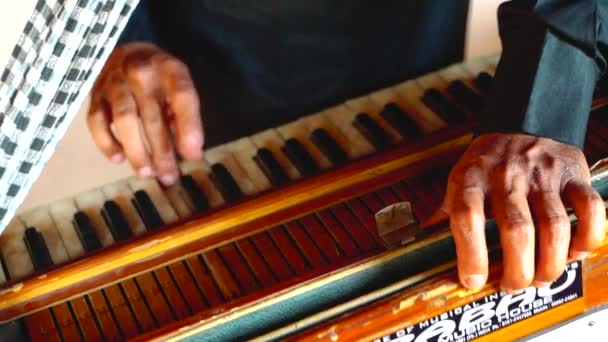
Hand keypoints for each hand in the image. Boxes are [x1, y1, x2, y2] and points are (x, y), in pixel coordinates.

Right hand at [88, 42, 203, 185]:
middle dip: (162, 151)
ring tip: (146, 172)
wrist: (124, 50)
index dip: (189, 127)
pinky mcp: (95, 94)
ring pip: (125, 120)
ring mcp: (115, 82)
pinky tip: (118, 159)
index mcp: (169, 68)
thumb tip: (190, 152)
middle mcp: (141, 72)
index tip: (193, 155)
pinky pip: (97, 120)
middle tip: (169, 176)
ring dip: (136, 150)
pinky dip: (106, 142)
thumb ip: (185, 113)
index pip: (182, 97)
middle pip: (152, 115)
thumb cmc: (159, 75)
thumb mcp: (178, 84)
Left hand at [441, 133, 604, 291]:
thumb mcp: (460, 178)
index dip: (471, 254)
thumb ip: (447, 211)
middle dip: (517, 269)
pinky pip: (590, 209)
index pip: (467, 217)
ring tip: (540, 279)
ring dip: (550, 263)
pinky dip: (587, 237)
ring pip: (554, 226)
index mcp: (472, 178)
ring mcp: (543, 175)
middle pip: (516, 230)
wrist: (524, 121)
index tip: (473, 280)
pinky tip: (574, 253)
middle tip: (513, 286)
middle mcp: (507, 176)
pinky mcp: (573, 176)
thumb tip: (424, 242)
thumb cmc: (488, 160)